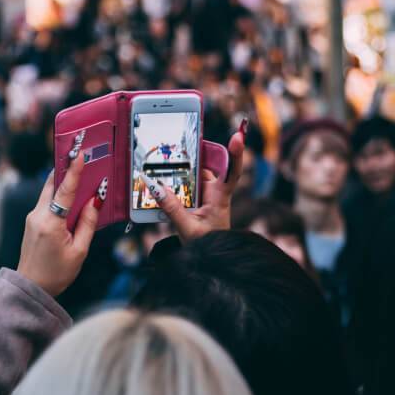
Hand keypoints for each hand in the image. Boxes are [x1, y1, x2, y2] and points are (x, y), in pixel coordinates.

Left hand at [17, 152, 99, 296]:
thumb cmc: (56, 273)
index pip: (64, 191)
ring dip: (63, 181)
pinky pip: (48, 201)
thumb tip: (94, 201)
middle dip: (66, 169)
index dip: (73, 171)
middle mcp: (37, 216)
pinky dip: (59, 194)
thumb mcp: (80, 250)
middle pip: (52, 185)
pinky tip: (72, 195)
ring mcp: (32, 217)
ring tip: (79, 172)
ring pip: (49, 191)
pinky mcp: (33, 221)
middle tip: (78, 155)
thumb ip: (88, 223)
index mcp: (50, 223)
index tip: (79, 154)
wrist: (30, 287)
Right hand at [141, 125, 244, 242]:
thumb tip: (157, 188)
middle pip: (205, 167)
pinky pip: (183, 186)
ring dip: (178, 172)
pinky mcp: (195, 200)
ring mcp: (204, 195)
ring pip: (191, 176)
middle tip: (178, 143)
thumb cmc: (206, 244)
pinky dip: (173, 184)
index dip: (236, 154)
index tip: (237, 136)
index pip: (232, 173)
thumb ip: (172, 209)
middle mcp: (214, 192)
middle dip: (193, 156)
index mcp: (220, 197)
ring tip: (160, 163)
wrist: (209, 258)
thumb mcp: (187, 228)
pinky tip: (158, 181)